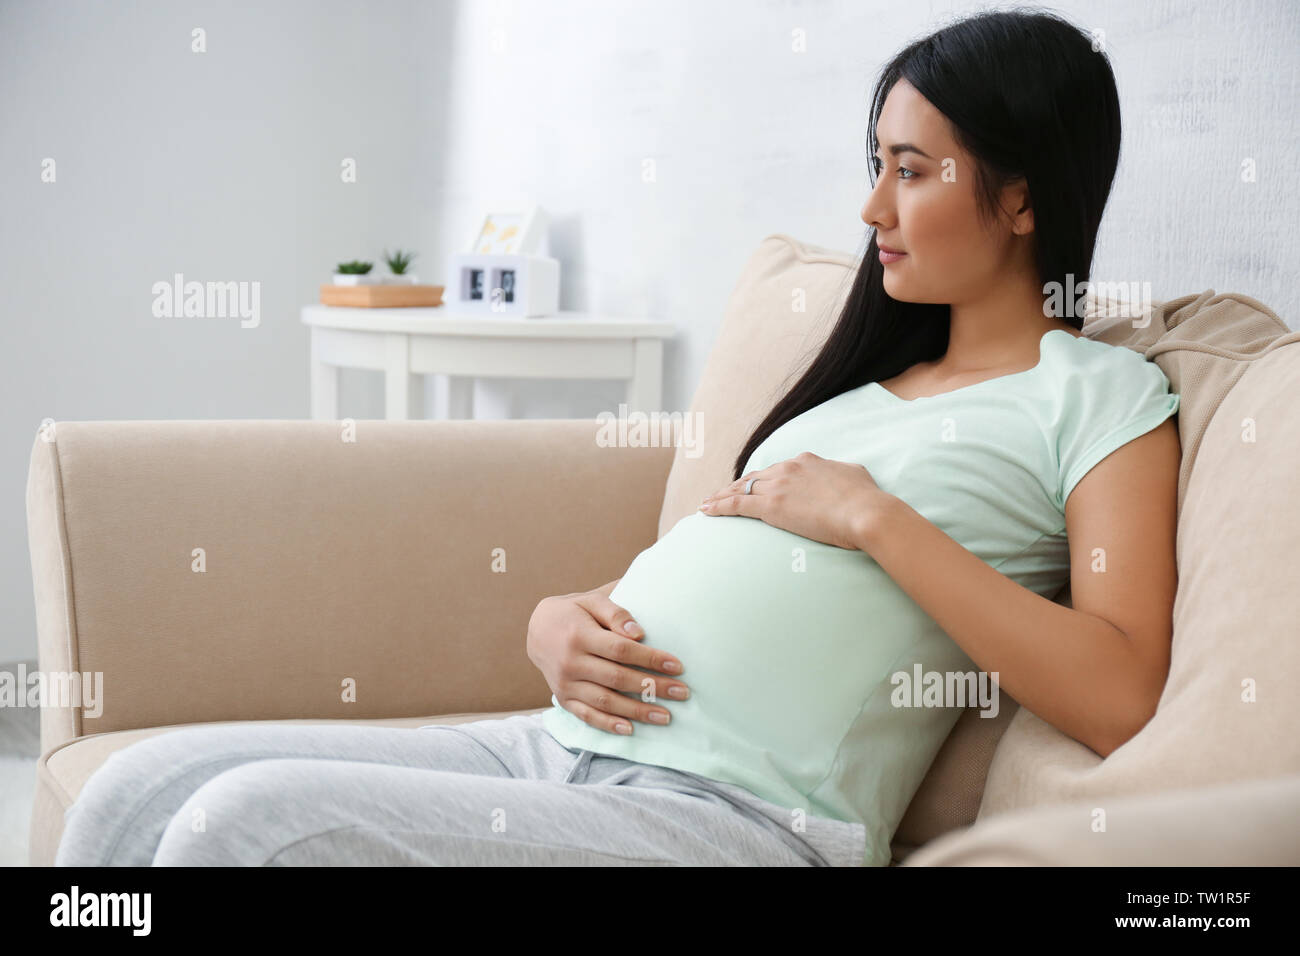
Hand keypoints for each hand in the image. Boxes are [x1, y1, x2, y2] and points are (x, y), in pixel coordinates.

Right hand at [526, 589, 689, 735]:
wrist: (537, 629)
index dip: (650, 659)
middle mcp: (571, 662)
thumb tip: (639, 633)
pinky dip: (608, 725)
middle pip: (617, 678)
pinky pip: (587, 716)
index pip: (621, 650)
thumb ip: (616, 612)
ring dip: (637, 711)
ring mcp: (565, 684)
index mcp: (579, 635)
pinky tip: (630, 729)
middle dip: (653, 687)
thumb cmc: (575, 612)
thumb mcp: (592, 600)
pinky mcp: (563, 698)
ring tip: (665, 716)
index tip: (677, 666)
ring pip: (605, 701)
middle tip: (682, 693)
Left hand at [698, 450, 890, 550]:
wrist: (865, 513)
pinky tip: (706, 511)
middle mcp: (788, 468)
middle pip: (755, 477)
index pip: (777, 469)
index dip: (764, 478)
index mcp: (807, 461)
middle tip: (722, 492)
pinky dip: (718, 506)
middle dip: (736, 484)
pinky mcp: (771, 507)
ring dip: (721, 495)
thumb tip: (844, 474)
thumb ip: (842, 473)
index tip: (755, 484)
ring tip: (707, 503)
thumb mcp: (855, 475)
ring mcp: (778, 486)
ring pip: (740, 488)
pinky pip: (736, 504)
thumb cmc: (866, 499)